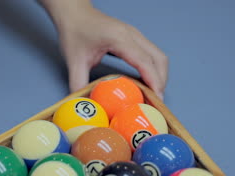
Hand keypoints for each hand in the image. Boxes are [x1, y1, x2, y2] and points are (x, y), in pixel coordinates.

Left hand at [38, 0, 167, 99]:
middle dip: (160, 81)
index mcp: (120, 39)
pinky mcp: (133, 38)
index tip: (156, 98)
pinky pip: (150, 54)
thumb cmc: (74, 32)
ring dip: (159, 75)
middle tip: (155, 101)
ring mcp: (134, 35)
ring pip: (157, 56)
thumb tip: (85, 103)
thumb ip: (78, 83)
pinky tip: (144, 82)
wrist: (74, 13)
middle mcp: (132, 35)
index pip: (144, 62)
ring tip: (152, 94)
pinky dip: (152, 69)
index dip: (153, 81)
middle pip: (158, 59)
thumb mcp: (74, 60)